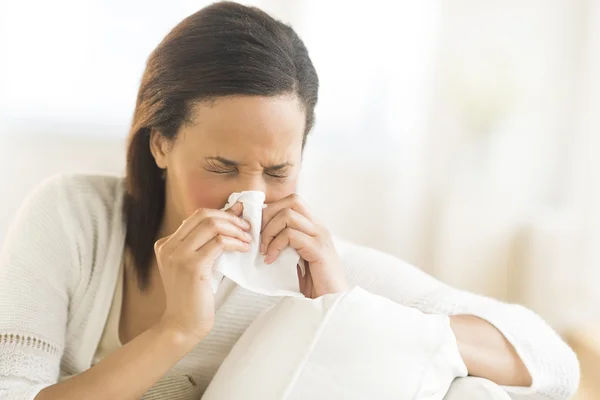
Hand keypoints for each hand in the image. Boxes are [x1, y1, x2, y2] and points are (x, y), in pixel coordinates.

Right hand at [154, 203, 251, 340]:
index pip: (196, 216)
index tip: (239, 216)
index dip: (221, 213)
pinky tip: (243, 249)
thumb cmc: (193, 296)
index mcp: (166, 244)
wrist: (183, 324)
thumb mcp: (195, 265)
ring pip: (211, 226)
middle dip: (229, 218)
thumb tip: (229, 218)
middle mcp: (168, 247)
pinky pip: (218, 243)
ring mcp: (178, 256)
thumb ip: (204, 244)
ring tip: (247, 239)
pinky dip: (235, 243)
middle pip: (203, 215)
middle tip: (246, 226)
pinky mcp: (192, 266)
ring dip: (235, 229)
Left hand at [260, 194, 347, 297]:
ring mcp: (320, 237)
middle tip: (259, 237)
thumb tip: (261, 238)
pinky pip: (291, 235)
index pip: (292, 202)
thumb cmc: (314, 285)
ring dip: (269, 231)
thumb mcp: (296, 259)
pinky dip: (276, 245)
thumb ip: (285, 245)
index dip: (271, 211)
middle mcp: (318, 227)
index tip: (258, 230)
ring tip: (264, 250)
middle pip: (291, 201)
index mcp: (313, 228)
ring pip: (288, 215)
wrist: (333, 302)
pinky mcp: (319, 249)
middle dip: (268, 215)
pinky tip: (271, 260)